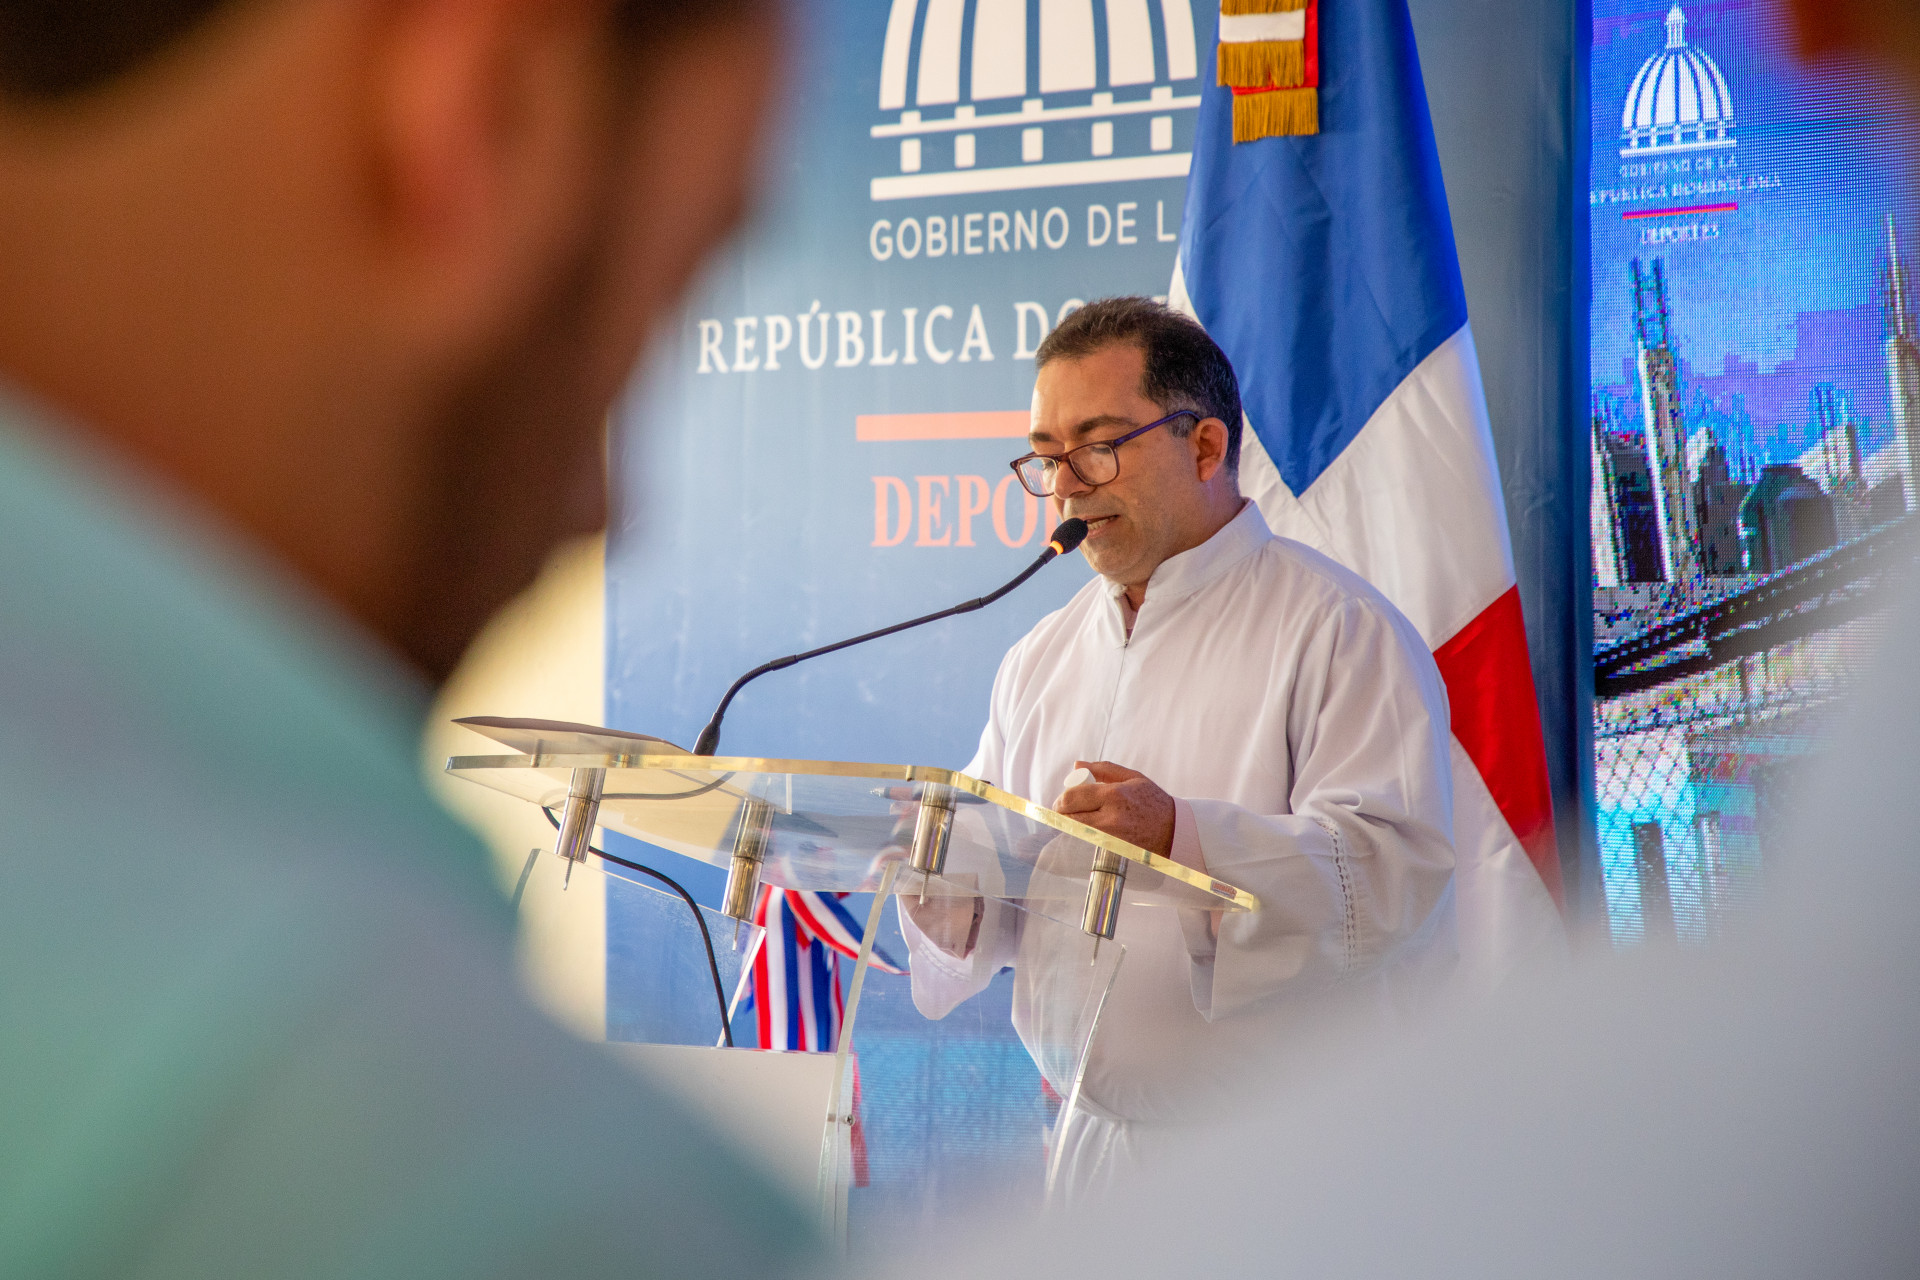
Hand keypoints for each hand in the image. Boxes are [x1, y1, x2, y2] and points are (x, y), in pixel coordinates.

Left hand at [1055, 761, 1174, 856]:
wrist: (1174, 831)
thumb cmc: (1153, 801)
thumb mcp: (1132, 777)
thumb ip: (1103, 769)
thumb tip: (1077, 765)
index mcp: (1115, 795)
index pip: (1073, 797)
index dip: (1061, 799)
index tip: (1062, 799)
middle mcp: (1110, 817)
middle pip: (1069, 816)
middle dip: (1062, 812)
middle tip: (1065, 808)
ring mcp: (1110, 836)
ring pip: (1075, 830)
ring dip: (1071, 823)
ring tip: (1078, 816)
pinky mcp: (1111, 848)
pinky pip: (1087, 840)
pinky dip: (1082, 833)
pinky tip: (1090, 827)